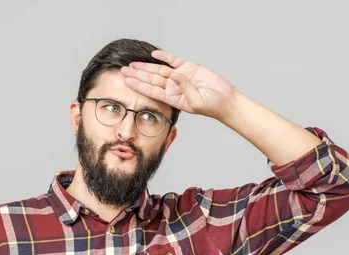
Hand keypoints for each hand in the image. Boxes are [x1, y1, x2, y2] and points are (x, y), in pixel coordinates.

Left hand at [120, 50, 236, 120]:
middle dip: (137, 75)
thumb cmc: (211, 106)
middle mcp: (173, 87)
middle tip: (122, 71)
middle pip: (151, 79)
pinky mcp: (189, 68)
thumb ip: (184, 89)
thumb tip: (174, 76)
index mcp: (172, 97)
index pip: (152, 90)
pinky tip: (153, 55)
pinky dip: (164, 57)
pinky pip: (173, 61)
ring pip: (159, 70)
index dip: (139, 85)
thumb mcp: (196, 101)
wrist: (225, 100)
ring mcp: (180, 77)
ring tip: (132, 64)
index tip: (127, 82)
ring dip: (145, 66)